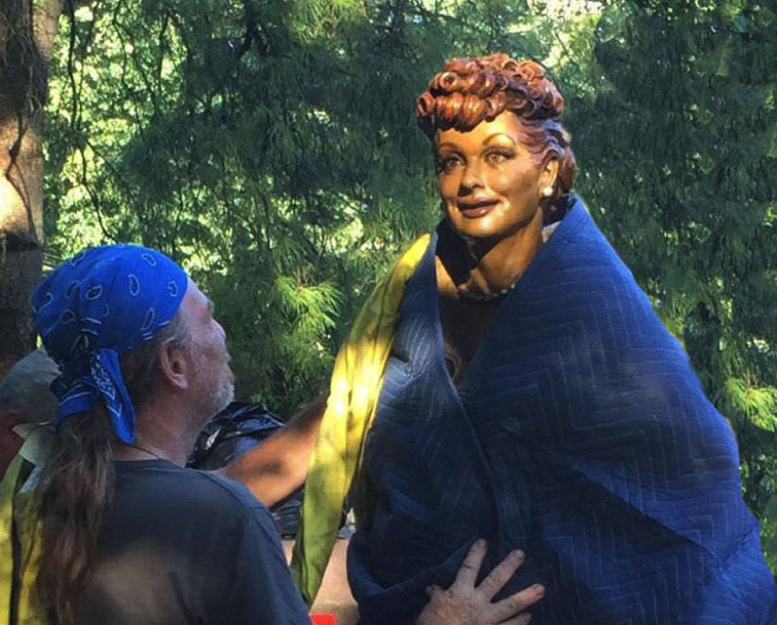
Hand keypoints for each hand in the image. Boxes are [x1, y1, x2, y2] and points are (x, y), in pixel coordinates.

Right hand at [415, 539, 544, 624]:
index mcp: (459, 592)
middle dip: (509, 566)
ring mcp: (487, 620)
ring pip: (510, 606)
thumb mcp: (430, 608)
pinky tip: (529, 617)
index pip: (469, 568)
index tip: (484, 541)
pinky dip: (520, 623)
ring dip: (527, 597)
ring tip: (541, 588)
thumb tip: (432, 588)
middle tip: (521, 554)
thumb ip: (436, 597)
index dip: (476, 554)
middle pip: (495, 580)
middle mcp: (476, 603)